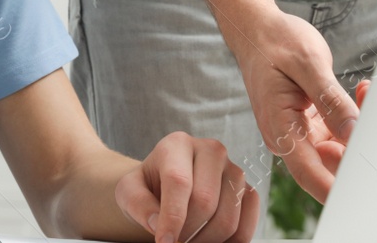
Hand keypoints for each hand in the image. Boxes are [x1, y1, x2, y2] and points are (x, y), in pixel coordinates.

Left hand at [115, 132, 257, 242]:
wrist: (166, 186)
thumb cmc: (147, 188)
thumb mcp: (129, 191)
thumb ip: (137, 203)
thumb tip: (157, 223)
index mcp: (177, 144)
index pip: (179, 182)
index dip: (172, 217)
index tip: (164, 242)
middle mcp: (211, 150)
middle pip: (205, 203)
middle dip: (187, 232)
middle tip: (174, 241)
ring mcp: (234, 170)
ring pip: (227, 218)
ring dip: (206, 241)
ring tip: (188, 241)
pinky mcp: (248, 191)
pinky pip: (247, 226)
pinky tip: (209, 241)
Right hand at [226, 8, 355, 203]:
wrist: (257, 29)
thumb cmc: (275, 41)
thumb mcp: (307, 63)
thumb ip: (331, 101)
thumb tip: (353, 134)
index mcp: (279, 127)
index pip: (310, 173)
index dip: (338, 189)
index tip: (368, 191)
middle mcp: (287, 137)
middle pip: (331, 160)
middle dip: (359, 144)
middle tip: (376, 112)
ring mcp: (299, 133)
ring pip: (340, 146)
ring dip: (359, 127)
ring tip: (366, 92)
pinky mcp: (309, 125)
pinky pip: (339, 132)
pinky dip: (354, 117)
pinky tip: (360, 92)